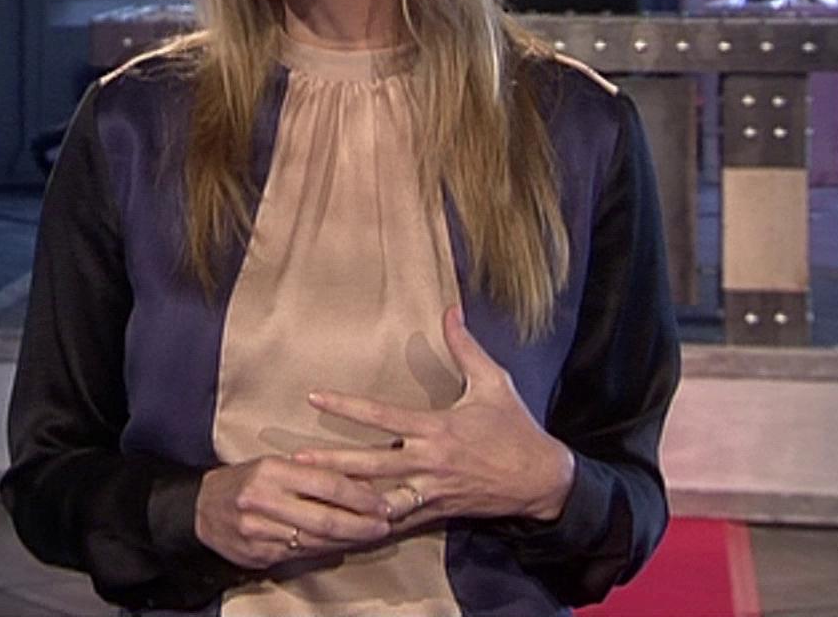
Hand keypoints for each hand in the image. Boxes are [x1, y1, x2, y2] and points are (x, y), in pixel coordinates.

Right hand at [194, 455, 391, 568]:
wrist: (201, 510)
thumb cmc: (245, 481)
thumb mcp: (274, 465)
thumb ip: (313, 474)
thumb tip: (361, 483)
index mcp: (271, 471)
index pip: (327, 484)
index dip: (359, 495)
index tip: (382, 501)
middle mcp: (263, 500)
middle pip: (325, 518)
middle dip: (361, 524)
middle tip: (385, 524)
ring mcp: (260, 531)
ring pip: (316, 540)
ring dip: (349, 540)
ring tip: (371, 535)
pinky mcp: (259, 554)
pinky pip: (302, 554)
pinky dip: (326, 549)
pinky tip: (343, 545)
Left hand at [295, 306, 575, 527]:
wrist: (542, 479)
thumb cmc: (516, 427)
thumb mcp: (494, 382)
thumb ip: (465, 347)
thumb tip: (450, 309)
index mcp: (437, 428)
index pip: (382, 416)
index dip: (347, 406)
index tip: (315, 397)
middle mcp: (429, 461)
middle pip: (371, 463)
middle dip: (332, 462)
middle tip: (295, 460)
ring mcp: (431, 490)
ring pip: (380, 498)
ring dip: (346, 498)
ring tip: (311, 496)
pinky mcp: (437, 511)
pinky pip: (399, 520)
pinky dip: (372, 524)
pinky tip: (345, 527)